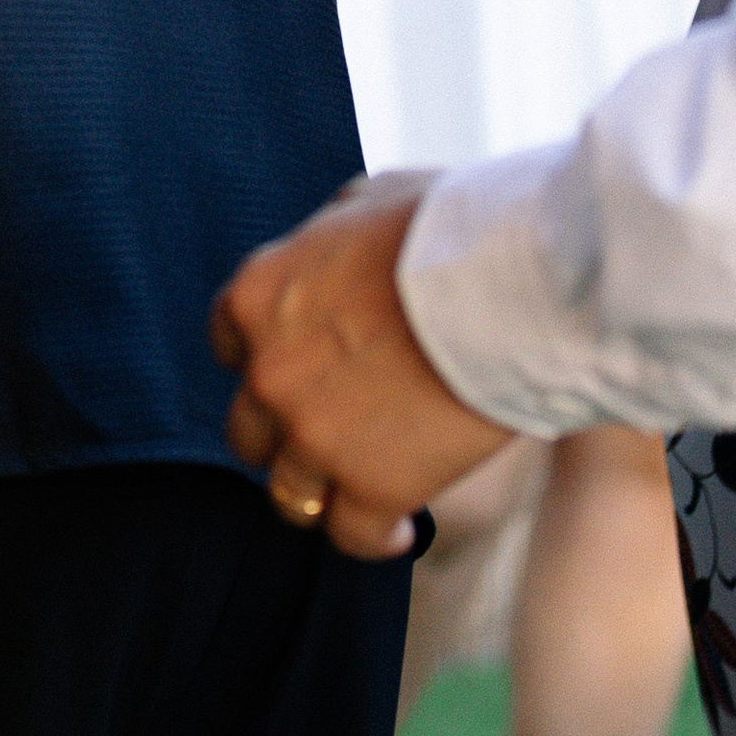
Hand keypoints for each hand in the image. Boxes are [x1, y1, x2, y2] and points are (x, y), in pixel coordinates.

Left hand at [212, 171, 515, 560]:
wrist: (506, 288)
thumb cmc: (450, 230)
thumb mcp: (369, 198)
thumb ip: (334, 226)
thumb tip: (339, 232)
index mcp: (258, 296)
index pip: (228, 344)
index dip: (263, 361)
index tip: (297, 371)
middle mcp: (269, 372)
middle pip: (249, 431)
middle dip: (285, 435)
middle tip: (331, 434)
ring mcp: (313, 437)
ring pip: (290, 494)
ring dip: (321, 493)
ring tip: (359, 493)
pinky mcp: (370, 487)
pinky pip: (351, 535)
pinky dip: (375, 538)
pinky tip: (400, 531)